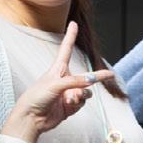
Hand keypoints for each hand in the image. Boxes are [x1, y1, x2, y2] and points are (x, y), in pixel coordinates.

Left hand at [3, 23, 115, 142]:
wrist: (32, 118)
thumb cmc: (36, 97)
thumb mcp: (55, 84)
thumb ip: (74, 82)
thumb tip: (90, 81)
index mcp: (58, 69)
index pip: (67, 49)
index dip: (70, 36)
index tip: (73, 24)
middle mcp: (65, 80)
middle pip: (86, 76)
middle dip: (98, 77)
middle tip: (110, 75)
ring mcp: (69, 93)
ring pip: (86, 91)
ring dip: (81, 95)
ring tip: (70, 99)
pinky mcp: (70, 106)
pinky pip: (82, 102)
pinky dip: (78, 103)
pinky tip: (68, 105)